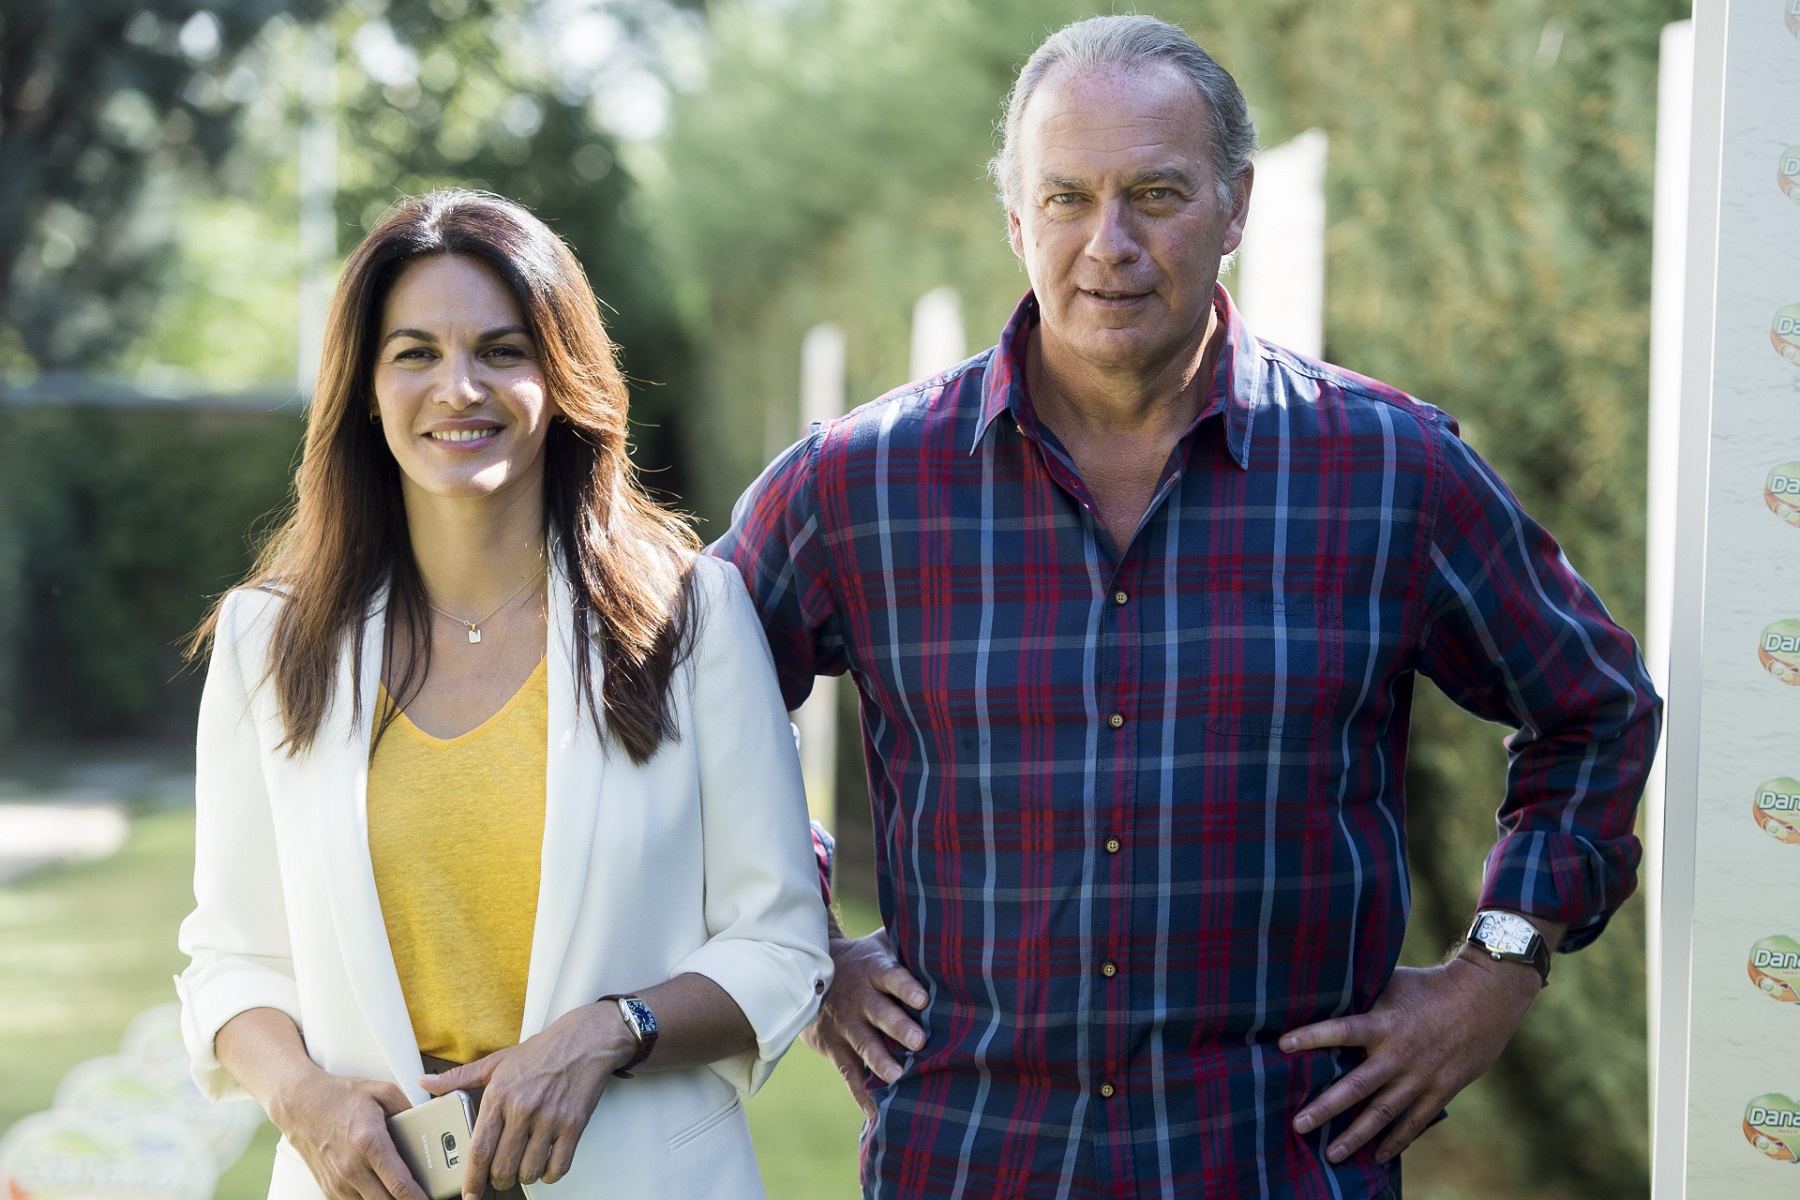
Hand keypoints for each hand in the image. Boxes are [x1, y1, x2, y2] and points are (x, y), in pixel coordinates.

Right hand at [267, 1068, 426, 1199]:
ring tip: (399, 1192)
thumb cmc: (339, 1096)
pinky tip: (379, 1191)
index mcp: (369, 1142)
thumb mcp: (382, 1092)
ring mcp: (337, 1180)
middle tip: (419, 1196)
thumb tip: (425, 1127)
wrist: (299, 1102)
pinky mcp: (328, 1187)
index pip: (399, 1183)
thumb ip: (409, 1110)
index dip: (418, 1197)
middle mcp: (351, 1166)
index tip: (430, 1199)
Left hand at [422, 1004, 633, 1197]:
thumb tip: (425, 1083)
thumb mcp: (496, 1062)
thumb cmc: (542, 1052)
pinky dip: (549, 1174)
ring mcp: (550, 1118)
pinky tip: (545, 1164)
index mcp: (500, 1094)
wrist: (585, 1040)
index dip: (471, 1178)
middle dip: (498, 1181)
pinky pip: (558, 1166)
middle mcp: (523, 1108)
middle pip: (502, 1166)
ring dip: (523, 1177)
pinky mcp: (574, 1124)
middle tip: (498, 1177)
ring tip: (522, 1167)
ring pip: (529, 1171)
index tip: (468, 1193)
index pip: (479, 1148)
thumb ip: (459, 1077)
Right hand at [801, 929, 927, 1117]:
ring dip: (880, 1061)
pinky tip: (877, 1113)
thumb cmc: (863, 959)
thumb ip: (908, 942)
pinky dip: (861, 1094)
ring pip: (864, 1045)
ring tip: (898, 1077)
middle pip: (880, 1013)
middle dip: (898, 1027)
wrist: (808, 974)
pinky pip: (849, 1074)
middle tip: (919, 1041)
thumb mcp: (880, 943)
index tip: (922, 998)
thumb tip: (949, 933)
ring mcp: (847, 1026)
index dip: (906, 987)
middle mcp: (860, 999)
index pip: (892, 978)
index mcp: (874, 971)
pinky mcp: (836, 1048)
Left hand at [1279, 951, 1541, 1164]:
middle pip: (1356, 1087)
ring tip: (1332, 1154)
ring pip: (1383, 1113)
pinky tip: (1379, 1156)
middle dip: (1325, 1108)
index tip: (1281, 1046)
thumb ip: (1363, 997)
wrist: (1486, 997)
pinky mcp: (1442, 1090)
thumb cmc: (1430, 985)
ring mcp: (1421, 1076)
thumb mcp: (1393, 982)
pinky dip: (1397, 1141)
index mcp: (1384, 1023)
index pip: (1341, 1030)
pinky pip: (1415, 1122)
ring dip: (1356, 1136)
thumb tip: (1326, 994)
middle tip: (1298, 1125)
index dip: (1311, 1037)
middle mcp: (1400, 1054)